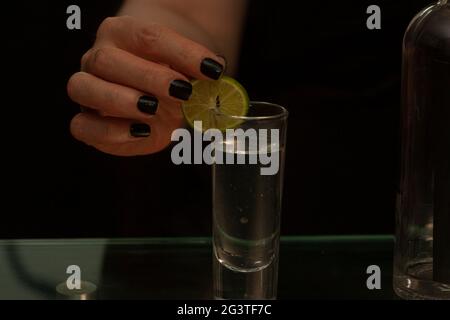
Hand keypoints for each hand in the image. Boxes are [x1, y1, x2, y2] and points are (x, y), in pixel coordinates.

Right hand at [68, 16, 224, 155]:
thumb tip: (215, 71)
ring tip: (154, 109)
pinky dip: (111, 131)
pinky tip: (140, 131)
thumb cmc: (169, 79)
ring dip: (121, 100)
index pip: (147, 36)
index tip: (212, 69)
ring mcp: (87, 89)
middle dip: (148, 77)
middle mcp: (98, 58)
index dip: (182, 52)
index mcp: (122, 34)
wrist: (155, 99)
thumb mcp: (187, 71)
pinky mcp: (87, 122)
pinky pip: (82, 126)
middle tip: (182, 91)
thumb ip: (198, 69)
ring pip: (83, 87)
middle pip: (108, 60)